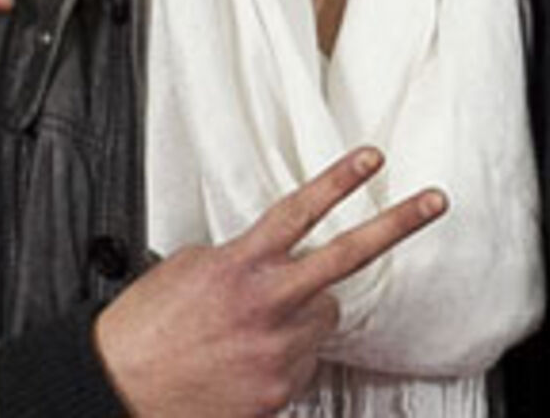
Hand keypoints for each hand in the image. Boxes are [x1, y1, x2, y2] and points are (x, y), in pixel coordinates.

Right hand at [94, 148, 447, 416]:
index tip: (373, 156)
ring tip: (254, 329)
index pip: (300, 210)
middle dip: (398, 223)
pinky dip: (284, 358)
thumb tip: (269, 254)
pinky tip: (245, 361)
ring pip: (324, 318)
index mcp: (239, 265)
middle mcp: (266, 304)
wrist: (115, 389)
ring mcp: (275, 351)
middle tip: (435, 201)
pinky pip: (302, 364)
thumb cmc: (144, 329)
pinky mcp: (276, 392)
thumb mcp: (188, 268)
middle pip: (347, 256)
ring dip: (303, 316)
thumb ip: (240, 257)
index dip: (340, 179)